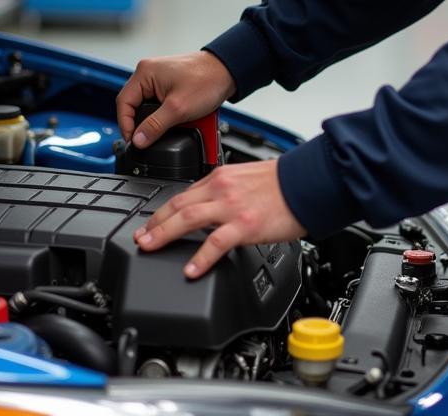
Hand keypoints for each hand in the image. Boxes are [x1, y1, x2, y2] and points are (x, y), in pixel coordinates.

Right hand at [117, 51, 235, 147]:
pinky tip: (174, 122)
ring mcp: (159, 79)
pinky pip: (159, 105)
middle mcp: (149, 73)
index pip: (124, 103)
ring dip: (156, 120)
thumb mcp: (178, 108)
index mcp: (145, 72)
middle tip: (148, 139)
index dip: (126, 125)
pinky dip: (166, 115)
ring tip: (165, 129)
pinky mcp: (169, 85)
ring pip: (147, 107)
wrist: (228, 72)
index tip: (134, 141)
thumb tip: (138, 140)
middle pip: (134, 105)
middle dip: (142, 124)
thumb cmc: (207, 80)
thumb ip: (155, 126)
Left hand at [133, 159, 305, 276]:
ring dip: (164, 234)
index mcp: (221, 177)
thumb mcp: (246, 178)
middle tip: (140, 238)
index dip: (162, 211)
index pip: (183, 194)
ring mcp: (232, 207)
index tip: (150, 224)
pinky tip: (191, 270)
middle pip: (178, 205)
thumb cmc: (282, 182)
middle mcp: (222, 188)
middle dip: (154, 223)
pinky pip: (215, 243)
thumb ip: (225, 191)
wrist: (306, 182)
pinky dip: (200, 258)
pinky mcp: (245, 225)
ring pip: (188, 219)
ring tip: (150, 248)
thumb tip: (210, 207)